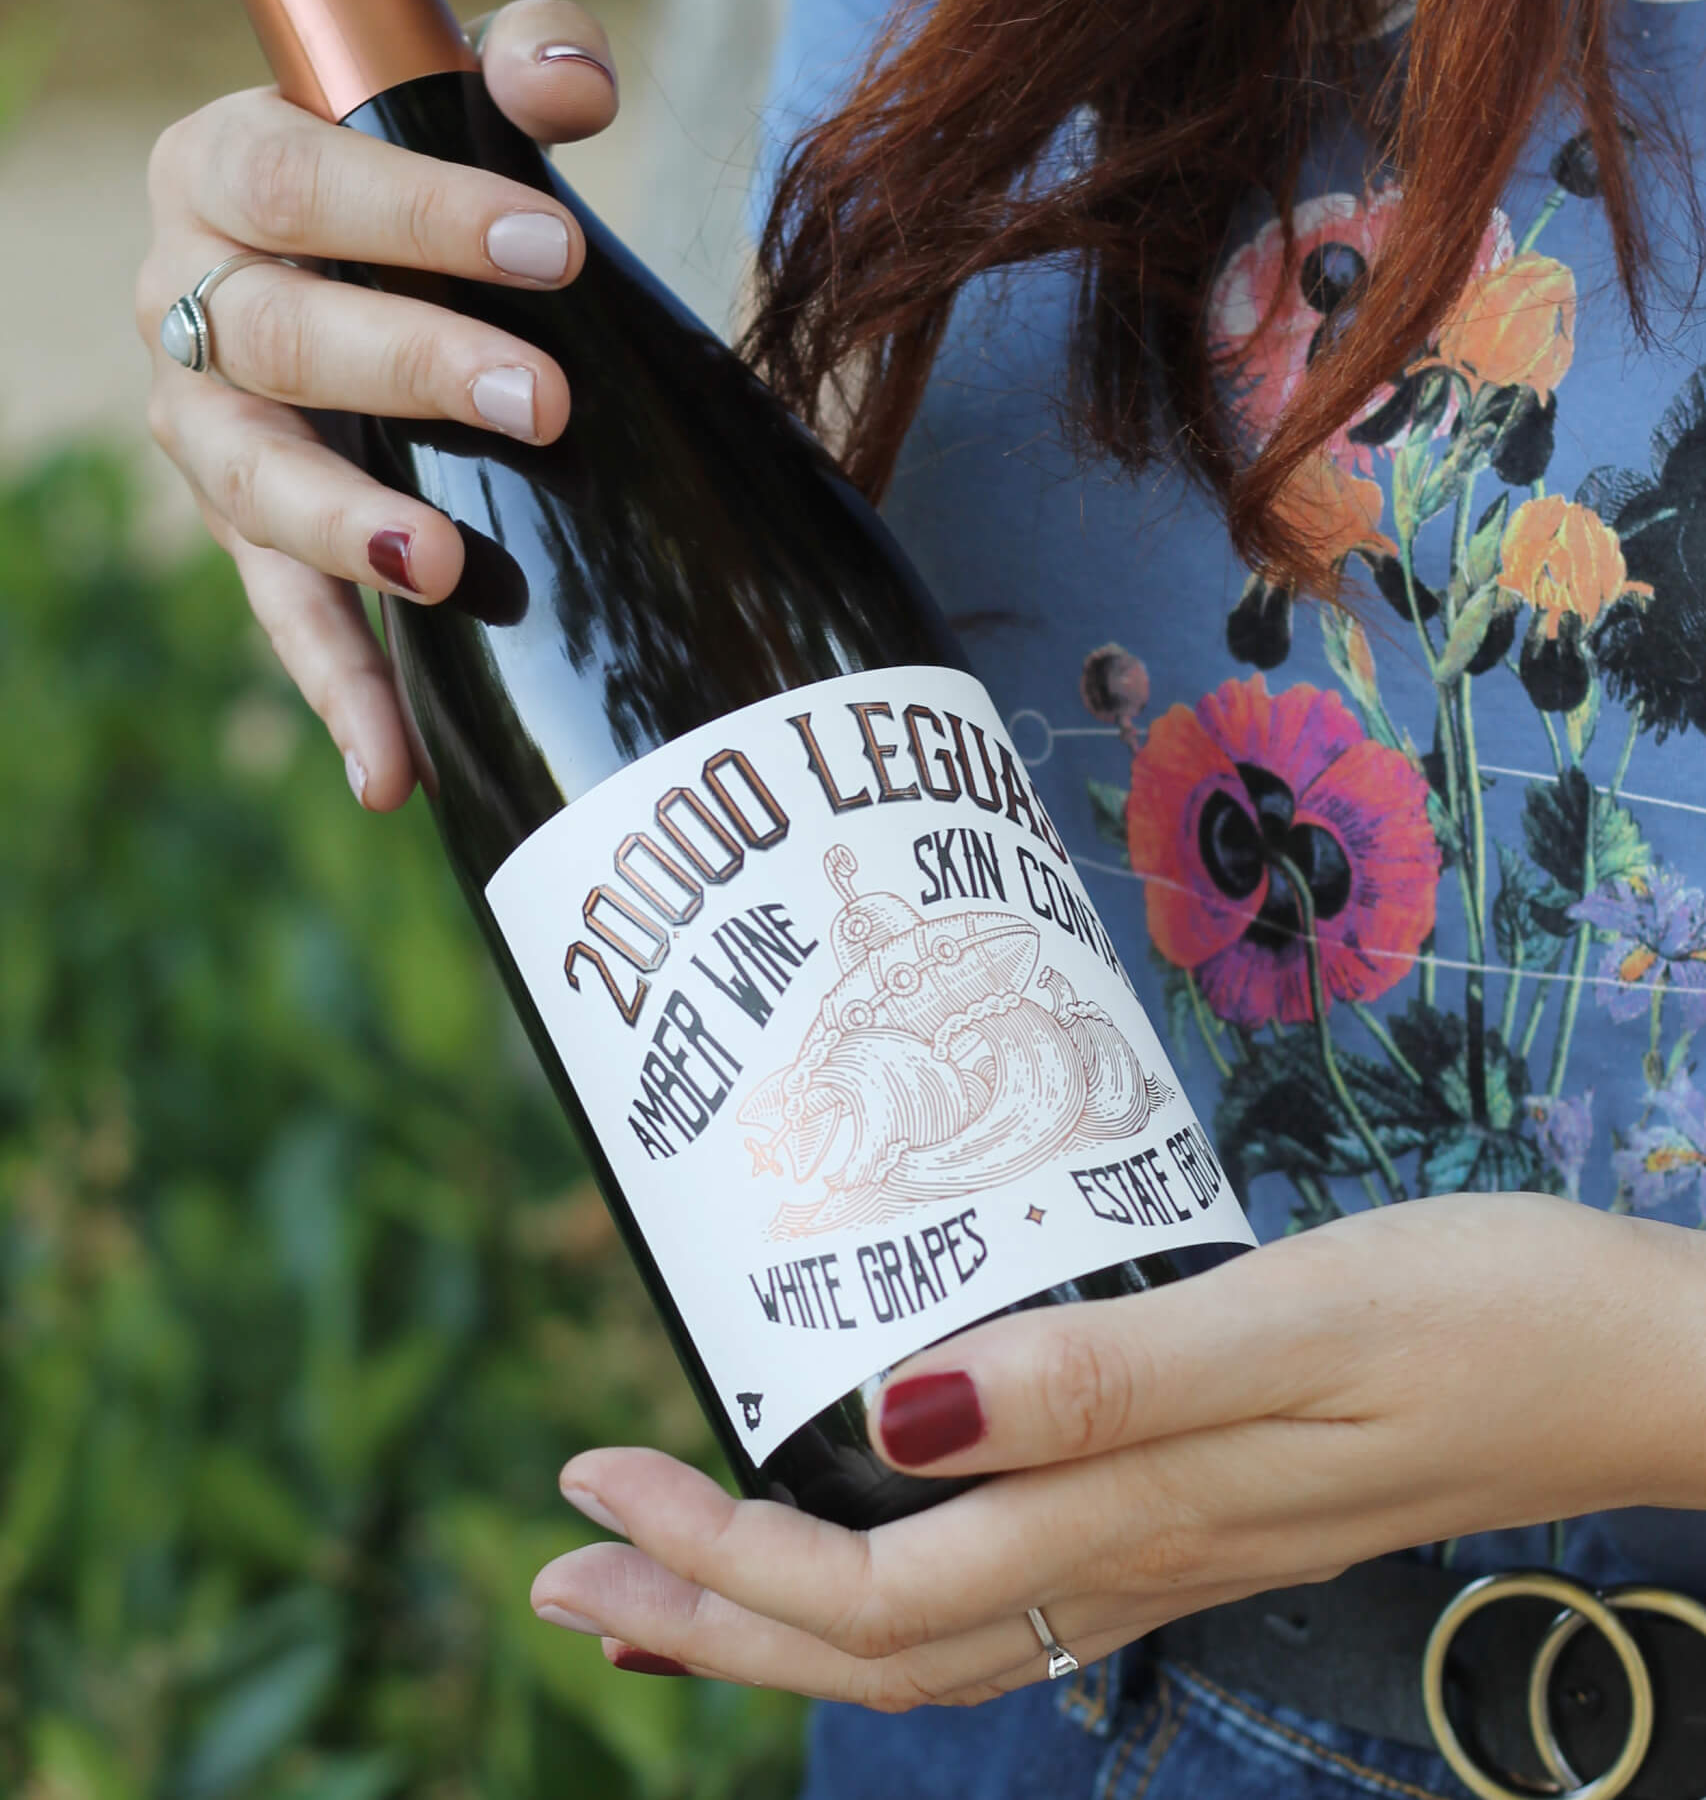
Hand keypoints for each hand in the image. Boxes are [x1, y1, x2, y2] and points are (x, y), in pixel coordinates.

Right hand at [137, 0, 618, 809]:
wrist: (370, 264)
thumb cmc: (421, 174)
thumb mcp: (464, 99)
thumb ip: (521, 61)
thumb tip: (575, 82)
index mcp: (225, 169)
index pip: (295, 177)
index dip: (415, 213)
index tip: (551, 249)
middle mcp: (188, 300)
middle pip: (273, 332)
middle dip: (408, 364)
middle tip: (544, 402)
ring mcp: (208, 432)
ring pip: (249, 481)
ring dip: (342, 530)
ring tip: (440, 568)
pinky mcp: (249, 538)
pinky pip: (281, 619)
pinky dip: (340, 693)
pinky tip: (391, 772)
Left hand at [530, 1194, 1705, 1706]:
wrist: (1629, 1365)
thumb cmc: (1476, 1319)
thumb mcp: (1290, 1326)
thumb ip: (1098, 1379)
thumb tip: (894, 1421)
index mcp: (1129, 1515)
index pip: (868, 1587)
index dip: (714, 1557)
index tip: (589, 1489)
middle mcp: (1130, 1554)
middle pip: (872, 1641)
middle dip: (702, 1613)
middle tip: (562, 1573)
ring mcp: (1168, 1545)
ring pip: (932, 1630)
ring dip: (779, 1611)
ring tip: (667, 1580)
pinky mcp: (1201, 1506)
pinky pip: (1005, 1584)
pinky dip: (891, 1580)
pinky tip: (869, 1531)